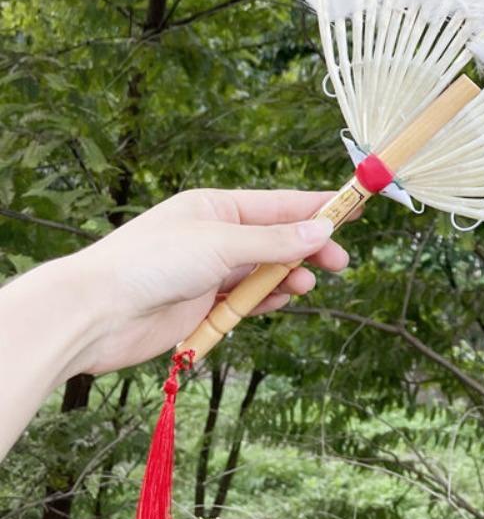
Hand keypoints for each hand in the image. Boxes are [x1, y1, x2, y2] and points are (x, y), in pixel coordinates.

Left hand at [65, 189, 349, 375]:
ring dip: (286, 278)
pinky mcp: (200, 306)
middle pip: (275, 240)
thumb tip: (323, 230)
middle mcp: (214, 236)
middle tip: (339, 261)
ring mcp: (207, 272)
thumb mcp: (222, 244)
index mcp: (216, 207)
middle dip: (307, 249)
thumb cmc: (151, 263)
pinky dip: (263, 302)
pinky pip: (244, 301)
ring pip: (262, 272)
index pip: (279, 204)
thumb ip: (275, 241)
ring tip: (305, 284)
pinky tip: (279, 301)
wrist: (95, 313)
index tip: (353, 206)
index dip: (317, 207)